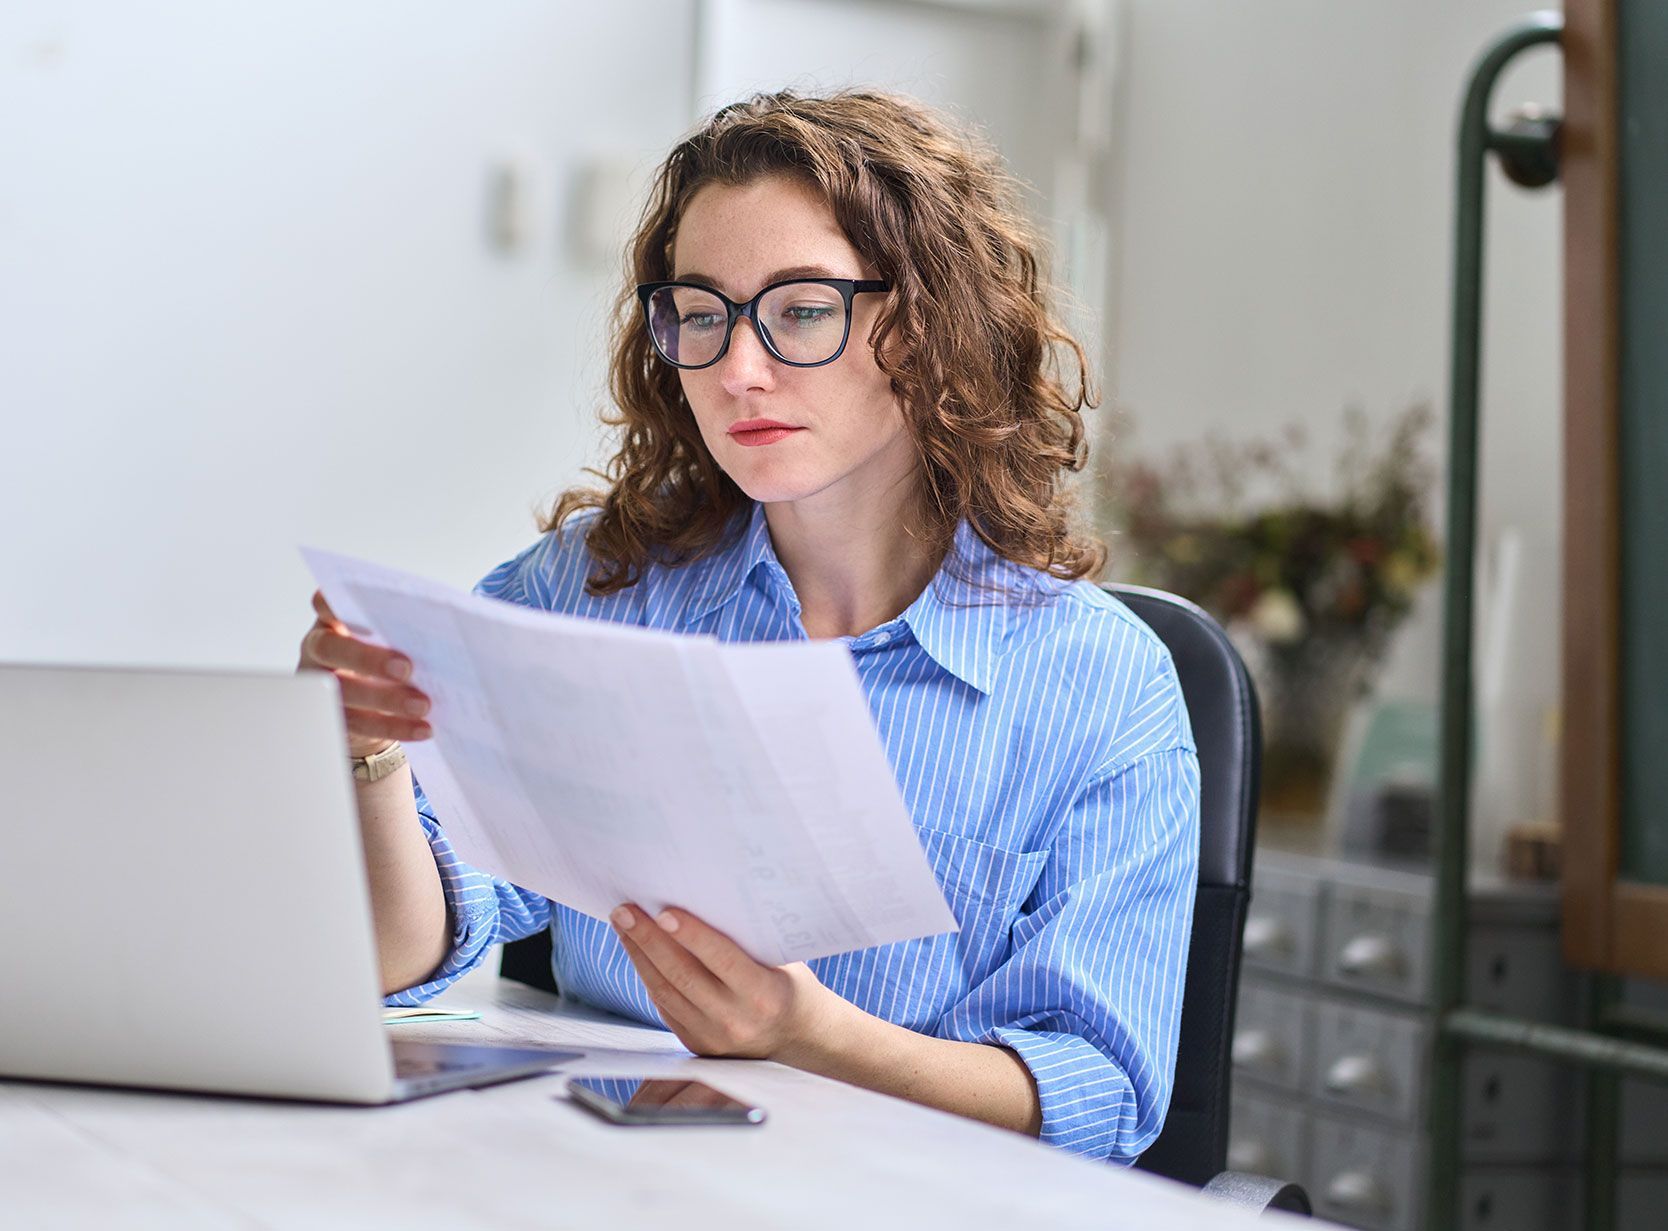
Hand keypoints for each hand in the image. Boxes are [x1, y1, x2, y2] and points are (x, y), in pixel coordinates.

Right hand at [296, 589, 431, 758]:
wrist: (367, 704)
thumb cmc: (384, 654)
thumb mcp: (388, 637)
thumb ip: (402, 629)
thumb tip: (446, 632)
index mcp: (332, 620)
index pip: (324, 604)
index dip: (334, 603)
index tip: (361, 603)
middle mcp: (319, 650)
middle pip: (330, 650)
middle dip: (368, 659)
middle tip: (406, 668)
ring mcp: (321, 686)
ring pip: (344, 692)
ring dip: (387, 699)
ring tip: (423, 705)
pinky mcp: (333, 719)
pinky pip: (361, 725)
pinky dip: (396, 727)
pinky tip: (423, 727)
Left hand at [610, 904, 838, 1063]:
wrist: (798, 1037)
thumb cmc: (789, 986)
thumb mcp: (782, 961)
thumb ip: (747, 940)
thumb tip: (703, 900)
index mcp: (764, 995)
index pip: (722, 959)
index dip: (691, 935)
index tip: (663, 911)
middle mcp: (736, 1019)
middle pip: (682, 975)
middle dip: (648, 939)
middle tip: (625, 911)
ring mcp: (713, 1036)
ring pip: (665, 991)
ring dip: (639, 955)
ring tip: (623, 926)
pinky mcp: (696, 1044)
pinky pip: (664, 1006)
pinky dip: (648, 976)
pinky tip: (637, 952)